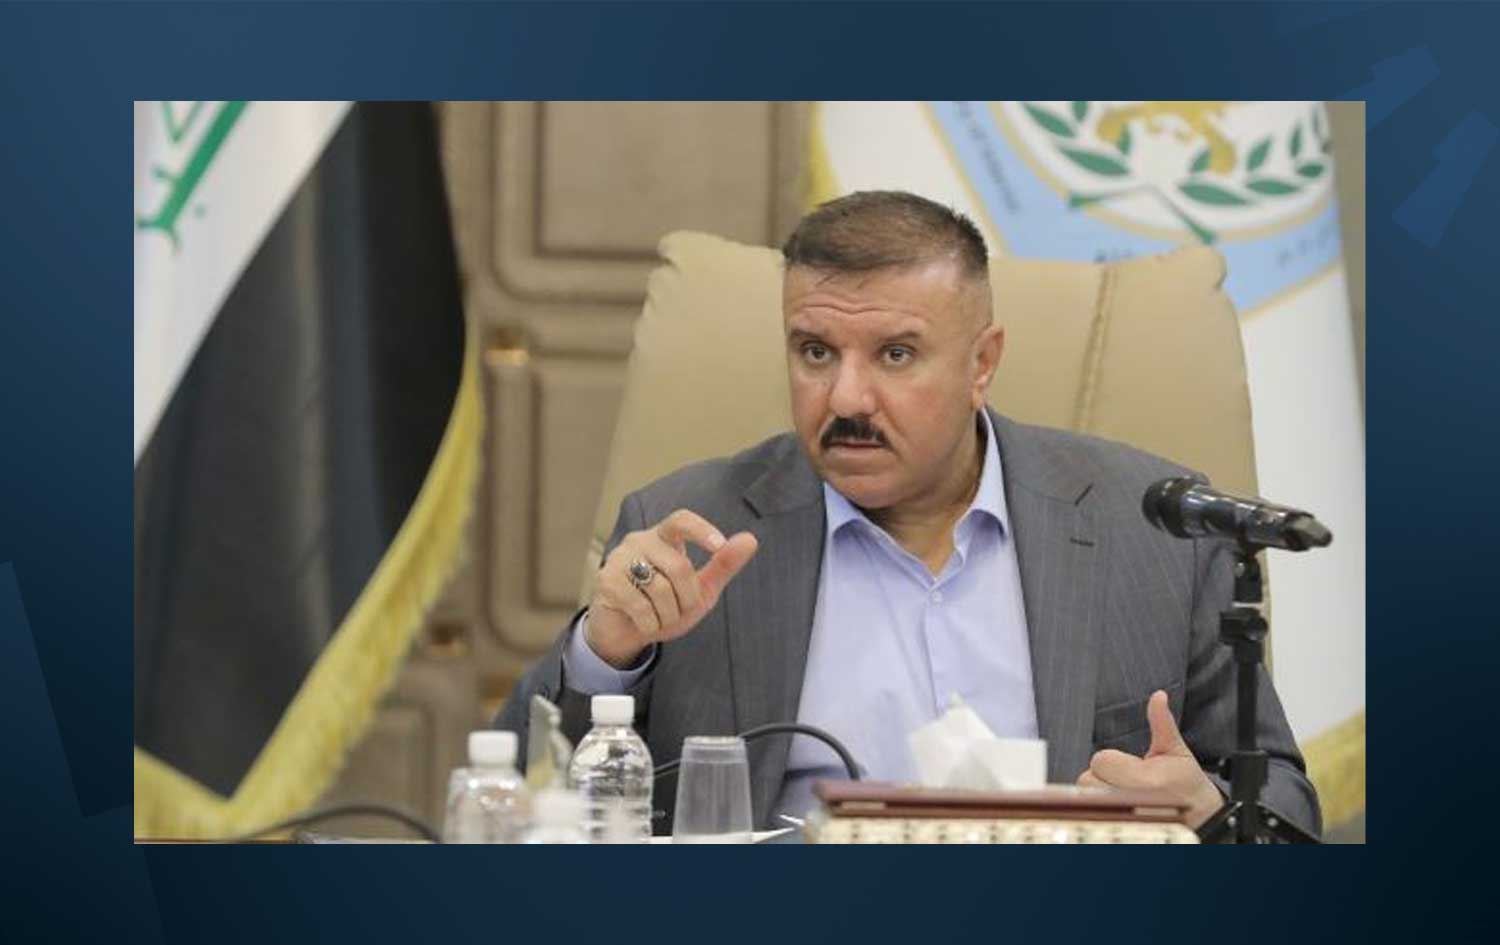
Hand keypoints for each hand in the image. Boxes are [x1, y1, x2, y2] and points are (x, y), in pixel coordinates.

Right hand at [586, 509, 758, 668]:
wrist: (626, 632)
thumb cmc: (665, 605)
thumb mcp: (700, 589)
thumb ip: (722, 565)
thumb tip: (751, 539)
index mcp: (664, 537)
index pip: (682, 520)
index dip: (701, 530)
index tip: (719, 546)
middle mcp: (640, 541)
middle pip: (679, 567)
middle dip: (687, 598)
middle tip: (679, 609)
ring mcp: (620, 559)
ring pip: (660, 589)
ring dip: (668, 615)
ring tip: (659, 616)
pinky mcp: (607, 581)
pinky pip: (640, 606)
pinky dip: (650, 623)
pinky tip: (644, 622)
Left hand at [1077, 689, 1224, 828]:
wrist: (1201, 818)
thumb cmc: (1186, 784)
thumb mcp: (1176, 750)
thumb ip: (1161, 723)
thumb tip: (1158, 697)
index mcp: (1143, 779)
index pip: (1101, 760)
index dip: (1114, 761)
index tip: (1133, 767)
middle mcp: (1131, 800)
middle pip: (1087, 779)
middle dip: (1103, 776)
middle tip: (1126, 780)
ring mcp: (1124, 817)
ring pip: (1087, 796)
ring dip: (1100, 791)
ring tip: (1123, 792)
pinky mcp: (1119, 827)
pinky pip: (1093, 813)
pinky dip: (1100, 807)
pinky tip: (1118, 805)